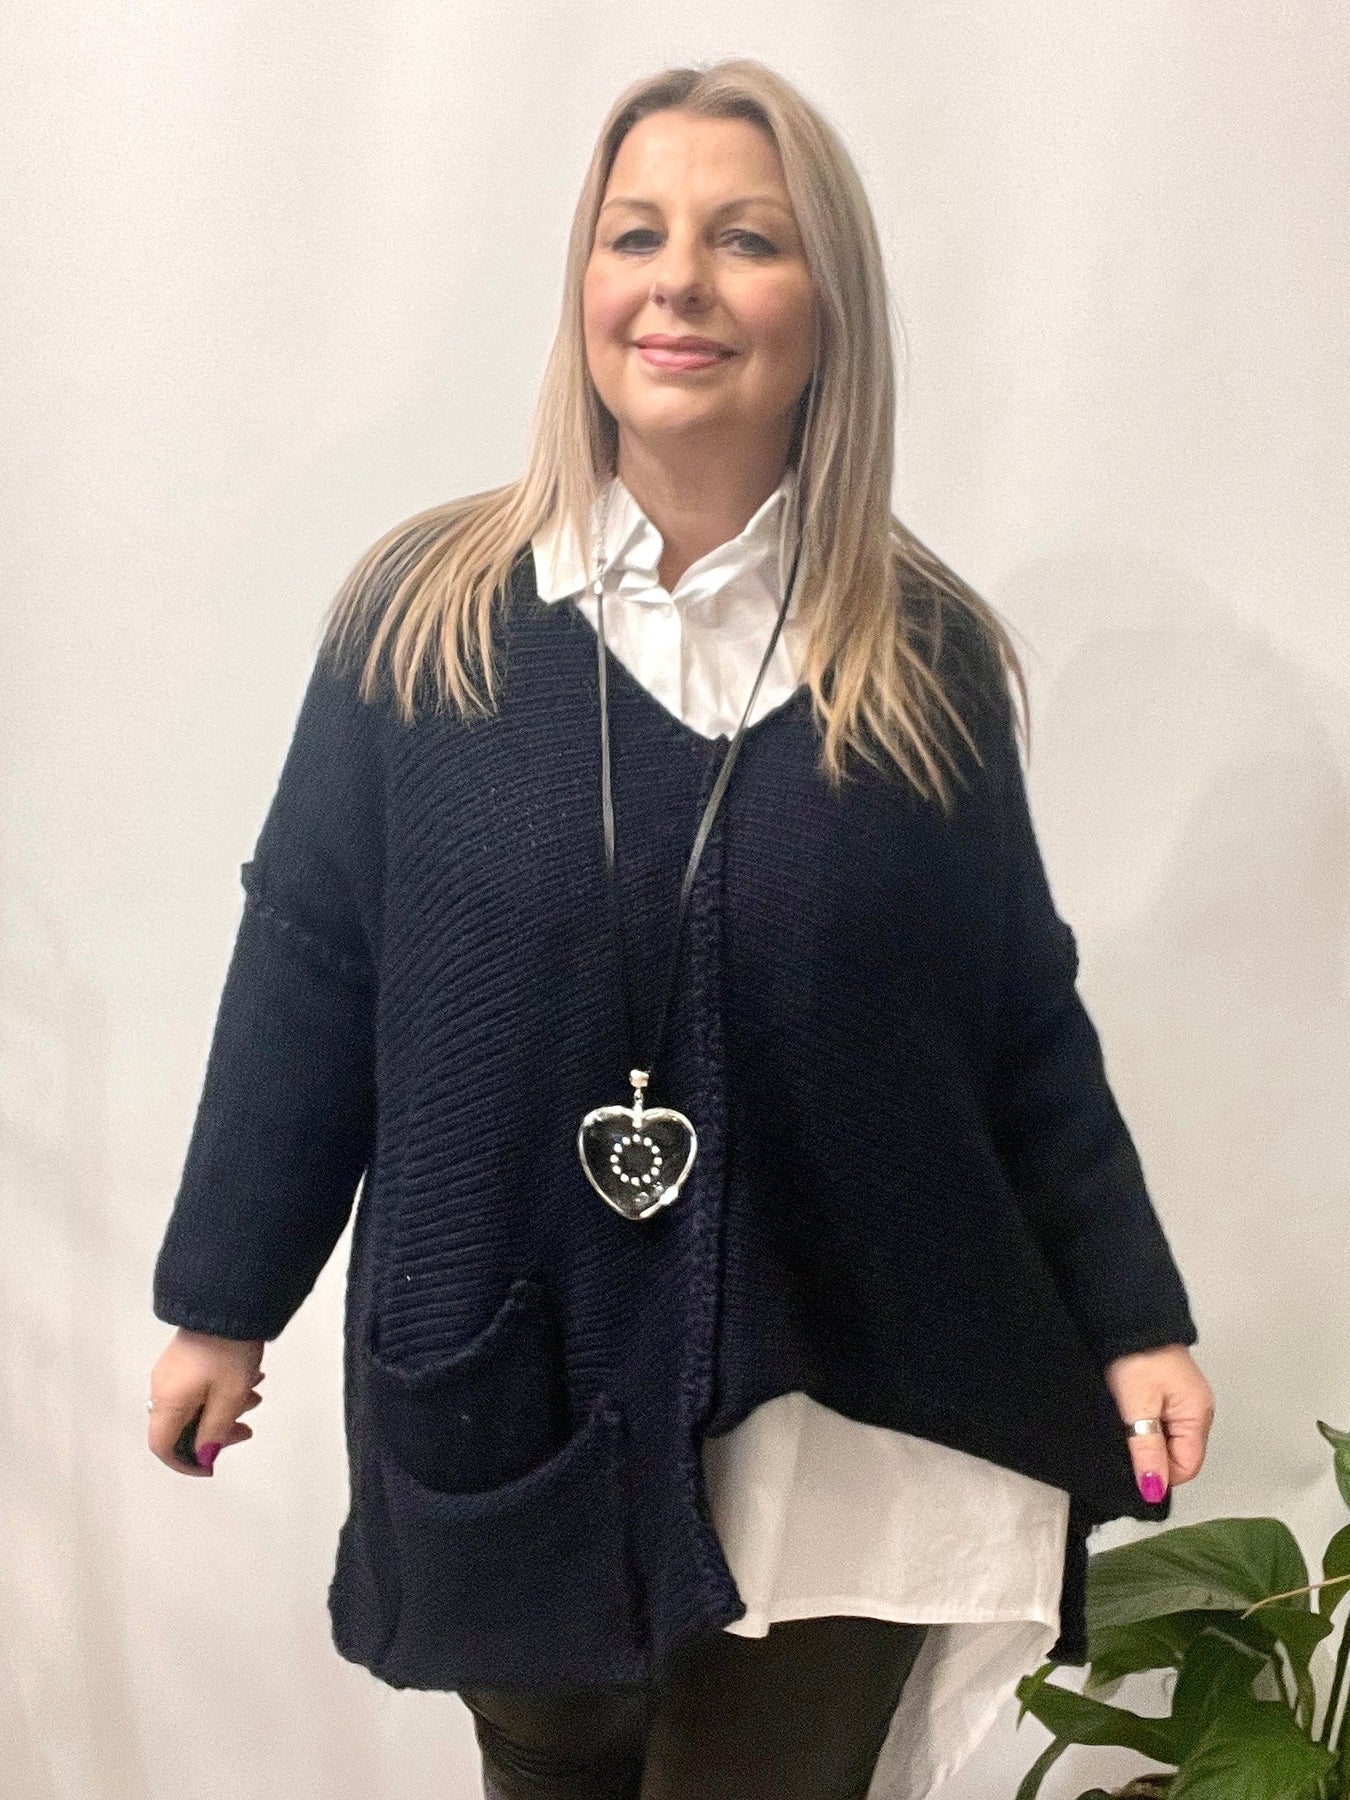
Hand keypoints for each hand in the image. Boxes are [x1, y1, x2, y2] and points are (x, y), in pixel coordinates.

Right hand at [147, 1329, 265, 1475]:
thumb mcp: (229, 1398)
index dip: (185, 1463)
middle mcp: (163, 1387)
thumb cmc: (228, 1352)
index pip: (162, 1446)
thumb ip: (215, 1432)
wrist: (230, 1302)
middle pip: (181, 1427)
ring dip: (224, 1409)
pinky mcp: (186, 1357)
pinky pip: (199, 1386)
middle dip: (214, 1433)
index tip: (210, 1466)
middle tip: (245, 1429)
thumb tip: (204, 1456)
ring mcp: (174, 1371)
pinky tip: (249, 1380)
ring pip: (195, 1405)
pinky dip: (221, 1392)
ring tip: (255, 1398)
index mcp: (167, 1402)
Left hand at [1102, 1343, 1215, 1503]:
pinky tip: (1127, 1418)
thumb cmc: (1137, 1355)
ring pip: (1167, 1439)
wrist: (1128, 1317)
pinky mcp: (1166, 1391)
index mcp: (1197, 1416)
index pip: (1187, 1467)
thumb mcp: (1139, 1408)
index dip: (1161, 1474)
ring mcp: (1182, 1400)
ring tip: (1124, 1429)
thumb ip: (1147, 1449)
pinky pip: (1160, 1422)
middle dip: (1153, 1458)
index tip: (1135, 1471)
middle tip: (1125, 1446)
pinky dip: (1144, 1426)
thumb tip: (1154, 1488)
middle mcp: (1196, 1410)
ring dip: (1146, 1441)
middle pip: (1179, 1455)